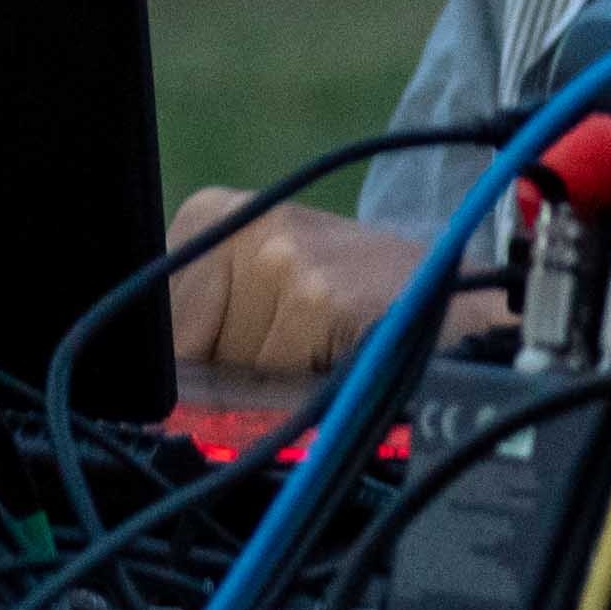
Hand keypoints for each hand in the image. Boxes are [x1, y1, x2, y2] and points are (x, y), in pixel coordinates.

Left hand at [163, 190, 439, 378]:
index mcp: (213, 212)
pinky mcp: (320, 299)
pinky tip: (342, 362)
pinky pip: (274, 387)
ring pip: (227, 375)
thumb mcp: (265, 287)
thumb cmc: (352, 306)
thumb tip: (153, 384)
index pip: (151, 320)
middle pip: (183, 349)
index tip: (237, 360)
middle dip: (226, 377)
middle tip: (295, 351)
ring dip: (268, 392)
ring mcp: (284, 258)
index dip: (188, 362)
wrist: (459, 305)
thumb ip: (201, 321)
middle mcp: (246, 224)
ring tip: (323, 354)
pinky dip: (305, 397)